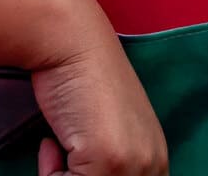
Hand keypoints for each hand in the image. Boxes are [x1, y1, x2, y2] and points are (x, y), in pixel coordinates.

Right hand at [31, 29, 166, 174]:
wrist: (70, 44)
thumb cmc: (80, 80)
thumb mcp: (106, 132)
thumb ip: (110, 165)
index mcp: (156, 158)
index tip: (73, 163)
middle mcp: (153, 164)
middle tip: (64, 155)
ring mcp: (134, 165)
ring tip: (60, 145)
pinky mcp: (110, 162)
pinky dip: (50, 174)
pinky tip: (53, 142)